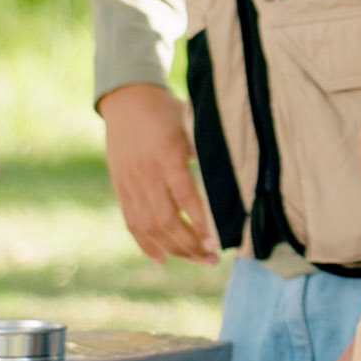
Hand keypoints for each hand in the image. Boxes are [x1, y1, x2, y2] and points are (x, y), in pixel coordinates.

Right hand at [98, 82, 218, 264]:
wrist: (127, 100)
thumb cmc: (169, 111)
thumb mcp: (192, 121)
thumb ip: (209, 148)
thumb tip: (239, 173)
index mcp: (168, 155)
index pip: (185, 196)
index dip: (200, 221)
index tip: (217, 241)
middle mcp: (146, 173)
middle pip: (165, 219)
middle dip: (190, 244)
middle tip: (213, 258)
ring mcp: (130, 183)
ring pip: (149, 226)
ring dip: (173, 249)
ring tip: (197, 260)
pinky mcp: (121, 189)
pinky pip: (131, 222)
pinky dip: (146, 244)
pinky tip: (163, 259)